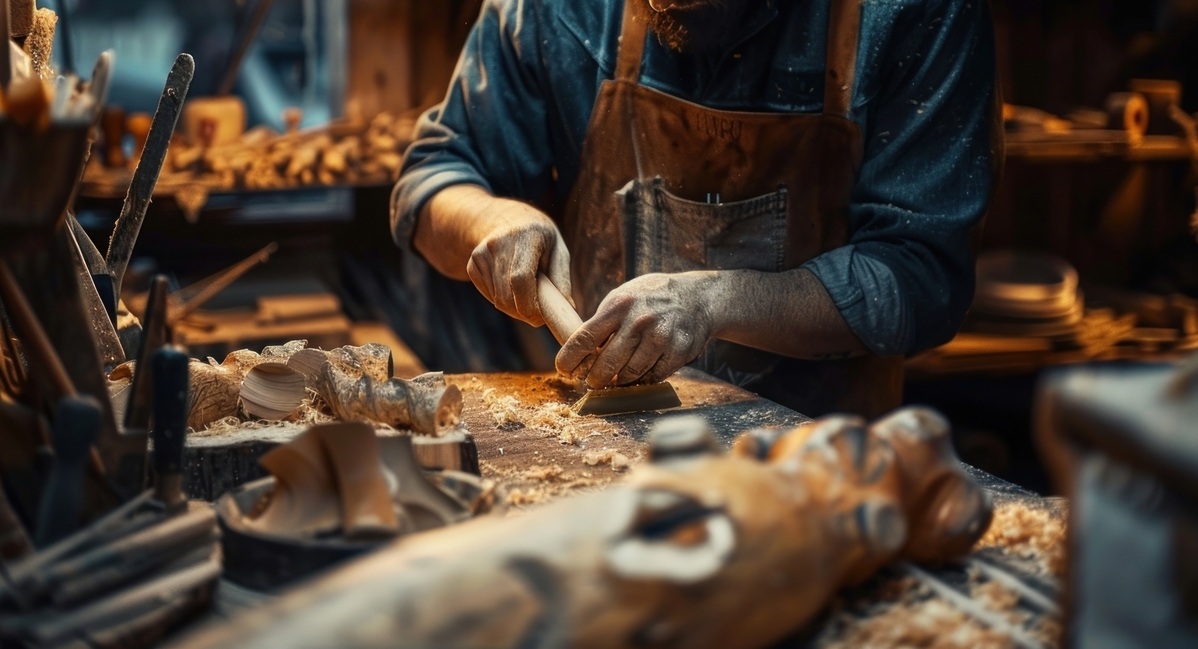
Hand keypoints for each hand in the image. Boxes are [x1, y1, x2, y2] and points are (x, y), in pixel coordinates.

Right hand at [465, 203, 571, 326]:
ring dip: (514, 309)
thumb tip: (568, 309)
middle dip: (523, 313)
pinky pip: (489, 295)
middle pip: (507, 294)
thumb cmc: (541, 239)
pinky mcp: (473, 263)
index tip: (539, 319)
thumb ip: (562, 279)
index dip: (529, 305)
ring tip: (527, 296)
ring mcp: (482, 252)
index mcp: (527, 235)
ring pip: (498, 299)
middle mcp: (500, 242)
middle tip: (537, 316)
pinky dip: (502, 301)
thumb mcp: (558, 251)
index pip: (521, 278)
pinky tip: (511, 286)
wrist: (507, 219)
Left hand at [556, 273, 714, 388]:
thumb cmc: (651, 299)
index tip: (563, 370)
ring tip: (616, 378)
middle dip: (595, 378)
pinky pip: (652, 377)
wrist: (698, 297)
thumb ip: (602, 323)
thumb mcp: (623, 298)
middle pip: (606, 363)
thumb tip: (579, 354)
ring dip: (619, 381)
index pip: (584, 337)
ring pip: (629, 375)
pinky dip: (643, 379)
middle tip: (592, 382)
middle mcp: (639, 320)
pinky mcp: (678, 352)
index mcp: (619, 304)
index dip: (570, 358)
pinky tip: (641, 373)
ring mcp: (660, 337)